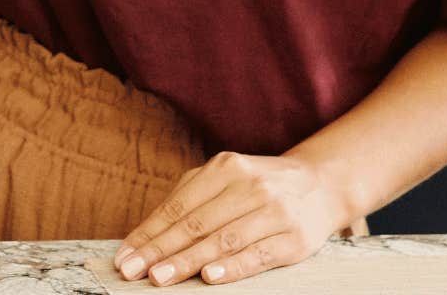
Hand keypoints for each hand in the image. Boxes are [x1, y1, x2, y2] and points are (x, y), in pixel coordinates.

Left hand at [115, 151, 352, 285]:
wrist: (322, 185)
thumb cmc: (258, 186)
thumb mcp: (225, 178)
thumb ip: (188, 199)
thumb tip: (146, 234)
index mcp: (226, 168)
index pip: (178, 206)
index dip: (149, 233)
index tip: (124, 255)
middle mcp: (250, 187)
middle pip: (196, 224)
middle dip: (159, 250)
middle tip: (131, 271)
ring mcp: (274, 212)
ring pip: (222, 241)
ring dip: (187, 262)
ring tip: (159, 277)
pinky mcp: (294, 240)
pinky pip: (257, 256)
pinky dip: (231, 268)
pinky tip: (208, 277)